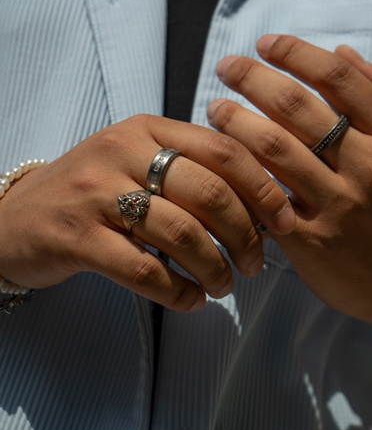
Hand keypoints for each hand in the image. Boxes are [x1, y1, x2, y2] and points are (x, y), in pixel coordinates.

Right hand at [0, 115, 293, 311]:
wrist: (14, 218)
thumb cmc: (91, 192)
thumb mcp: (136, 161)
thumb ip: (189, 168)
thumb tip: (261, 202)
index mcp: (147, 129)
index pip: (224, 151)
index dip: (265, 189)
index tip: (286, 222)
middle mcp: (122, 152)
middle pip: (210, 193)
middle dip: (246, 236)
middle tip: (255, 265)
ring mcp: (96, 195)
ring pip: (181, 233)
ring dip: (216, 268)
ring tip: (224, 287)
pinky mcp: (76, 238)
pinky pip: (145, 271)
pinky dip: (180, 292)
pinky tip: (191, 300)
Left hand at [208, 35, 371, 330]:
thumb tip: (341, 50)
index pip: (338, 79)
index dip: (296, 53)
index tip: (265, 43)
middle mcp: (368, 168)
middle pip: (299, 109)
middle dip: (255, 80)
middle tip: (226, 67)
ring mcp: (339, 206)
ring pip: (275, 150)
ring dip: (237, 122)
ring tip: (216, 108)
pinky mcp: (311, 242)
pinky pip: (265, 199)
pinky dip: (239, 175)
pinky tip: (221, 161)